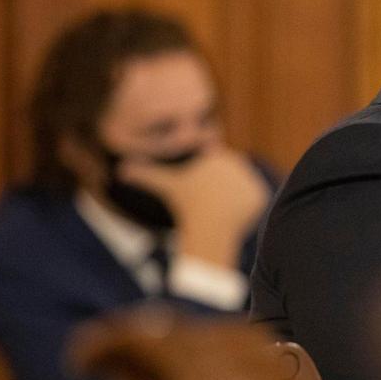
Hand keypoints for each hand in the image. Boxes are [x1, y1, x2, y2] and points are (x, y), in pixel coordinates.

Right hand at [119, 147, 269, 266]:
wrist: (211, 222)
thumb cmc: (186, 203)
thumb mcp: (164, 184)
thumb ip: (144, 173)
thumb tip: (120, 169)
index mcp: (217, 157)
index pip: (212, 171)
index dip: (204, 186)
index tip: (200, 195)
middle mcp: (237, 162)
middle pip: (226, 184)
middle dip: (218, 195)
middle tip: (209, 206)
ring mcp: (250, 178)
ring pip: (237, 194)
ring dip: (230, 203)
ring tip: (220, 211)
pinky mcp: (260, 195)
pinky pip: (250, 204)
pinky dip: (242, 212)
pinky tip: (233, 215)